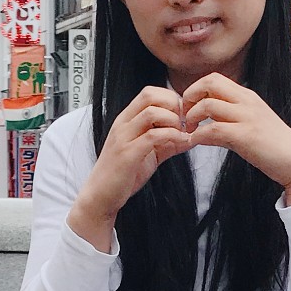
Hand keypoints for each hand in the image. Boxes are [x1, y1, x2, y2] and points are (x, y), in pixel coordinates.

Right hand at [69, 88, 190, 249]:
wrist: (100, 198)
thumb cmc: (122, 176)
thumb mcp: (148, 154)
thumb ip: (167, 143)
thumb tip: (190, 137)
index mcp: (126, 120)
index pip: (149, 92)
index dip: (171, 98)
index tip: (184, 115)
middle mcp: (123, 124)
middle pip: (150, 95)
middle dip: (173, 104)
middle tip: (186, 122)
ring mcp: (123, 138)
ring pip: (152, 113)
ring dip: (174, 120)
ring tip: (183, 134)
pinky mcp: (127, 155)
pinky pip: (153, 136)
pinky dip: (172, 137)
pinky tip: (182, 144)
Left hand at [181, 74, 290, 204]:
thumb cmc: (273, 145)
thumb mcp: (249, 123)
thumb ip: (228, 118)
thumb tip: (205, 120)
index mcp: (247, 96)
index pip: (214, 78)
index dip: (195, 90)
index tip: (190, 109)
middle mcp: (247, 101)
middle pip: (209, 82)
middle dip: (190, 97)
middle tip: (186, 116)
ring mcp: (247, 117)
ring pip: (207, 104)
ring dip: (191, 118)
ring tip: (191, 132)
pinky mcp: (246, 136)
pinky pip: (213, 129)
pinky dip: (198, 136)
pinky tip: (195, 143)